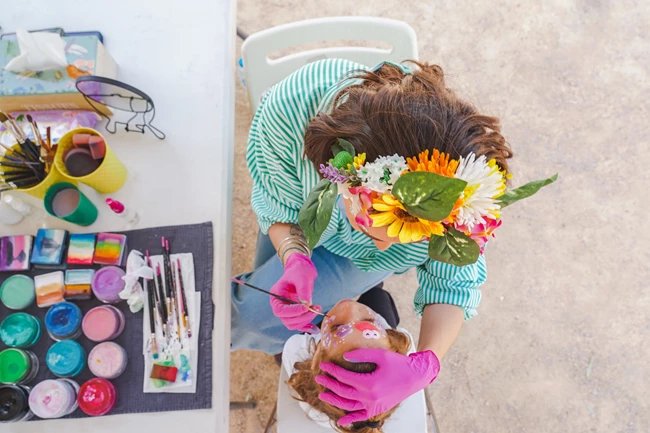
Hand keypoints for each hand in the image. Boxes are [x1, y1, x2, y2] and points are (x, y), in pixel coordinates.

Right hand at [270, 253, 320, 332]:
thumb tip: (307, 304)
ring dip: (305, 320)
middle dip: (301, 317)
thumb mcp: (301, 277)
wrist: (302, 270)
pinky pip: (298, 324)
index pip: (280, 310)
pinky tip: (314, 326)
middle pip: (286, 320)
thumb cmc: (299, 271)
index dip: (292, 312)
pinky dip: (306, 326)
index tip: (306, 308)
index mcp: (275, 296)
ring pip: (293, 324)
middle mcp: (279, 305)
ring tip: (317, 309)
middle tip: (315, 309)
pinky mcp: (295, 313)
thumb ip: (303, 290)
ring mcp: (286, 310)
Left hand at [316, 349, 439, 425]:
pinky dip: (351, 420)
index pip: (344, 377)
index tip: (324, 365)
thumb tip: (345, 357)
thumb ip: (361, 355)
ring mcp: (373, 405)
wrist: (415, 377)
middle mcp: (370, 397)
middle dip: (329, 384)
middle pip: (343, 392)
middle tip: (319, 378)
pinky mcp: (378, 409)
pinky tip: (341, 421)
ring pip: (348, 406)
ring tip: (323, 395)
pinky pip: (362, 417)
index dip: (332, 371)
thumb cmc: (399, 364)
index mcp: (370, 383)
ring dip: (334, 401)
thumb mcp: (381, 355)